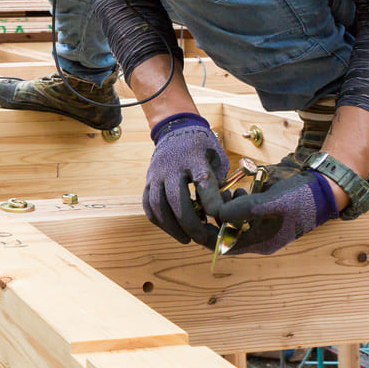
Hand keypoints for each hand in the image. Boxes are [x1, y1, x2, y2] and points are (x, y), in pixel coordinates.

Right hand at [143, 113, 227, 246]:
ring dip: (171, 226)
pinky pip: (148, 204)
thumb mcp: (217, 159)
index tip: (219, 218)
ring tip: (186, 239)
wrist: (177, 129)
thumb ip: (218, 185)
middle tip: (202, 238)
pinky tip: (171, 229)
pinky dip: (158, 220)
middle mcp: (172, 165)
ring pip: (158, 204)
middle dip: (190, 224)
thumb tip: (220, 215)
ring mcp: (157, 173)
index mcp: (195, 158)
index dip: (212, 203)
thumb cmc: (203, 148)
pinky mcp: (148, 179)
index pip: (203, 182)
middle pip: (176, 199)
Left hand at [217, 170, 338, 254]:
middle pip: (225, 234)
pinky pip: (241, 211)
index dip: (206, 235)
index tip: (194, 218)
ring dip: (224, 208)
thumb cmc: (299, 199)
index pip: (224, 246)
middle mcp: (258, 237)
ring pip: (232, 221)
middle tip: (206, 201)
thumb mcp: (270, 204)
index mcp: (261, 243)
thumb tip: (217, 215)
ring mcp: (261, 225)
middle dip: (214, 218)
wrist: (322, 189)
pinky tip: (236, 189)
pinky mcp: (262, 212)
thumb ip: (244, 210)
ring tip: (224, 193)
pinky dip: (234, 201)